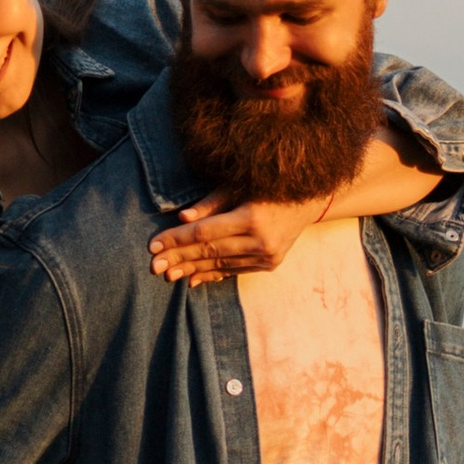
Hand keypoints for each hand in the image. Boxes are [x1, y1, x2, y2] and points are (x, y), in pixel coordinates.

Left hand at [149, 192, 322, 286]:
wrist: (310, 200)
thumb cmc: (270, 184)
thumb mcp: (241, 185)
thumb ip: (212, 203)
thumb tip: (182, 217)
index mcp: (252, 216)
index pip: (205, 232)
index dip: (177, 239)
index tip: (153, 246)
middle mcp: (262, 240)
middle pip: (210, 251)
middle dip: (179, 259)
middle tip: (153, 267)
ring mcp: (268, 255)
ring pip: (222, 264)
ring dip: (192, 270)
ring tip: (168, 275)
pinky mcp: (270, 264)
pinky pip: (235, 270)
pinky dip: (213, 274)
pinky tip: (193, 278)